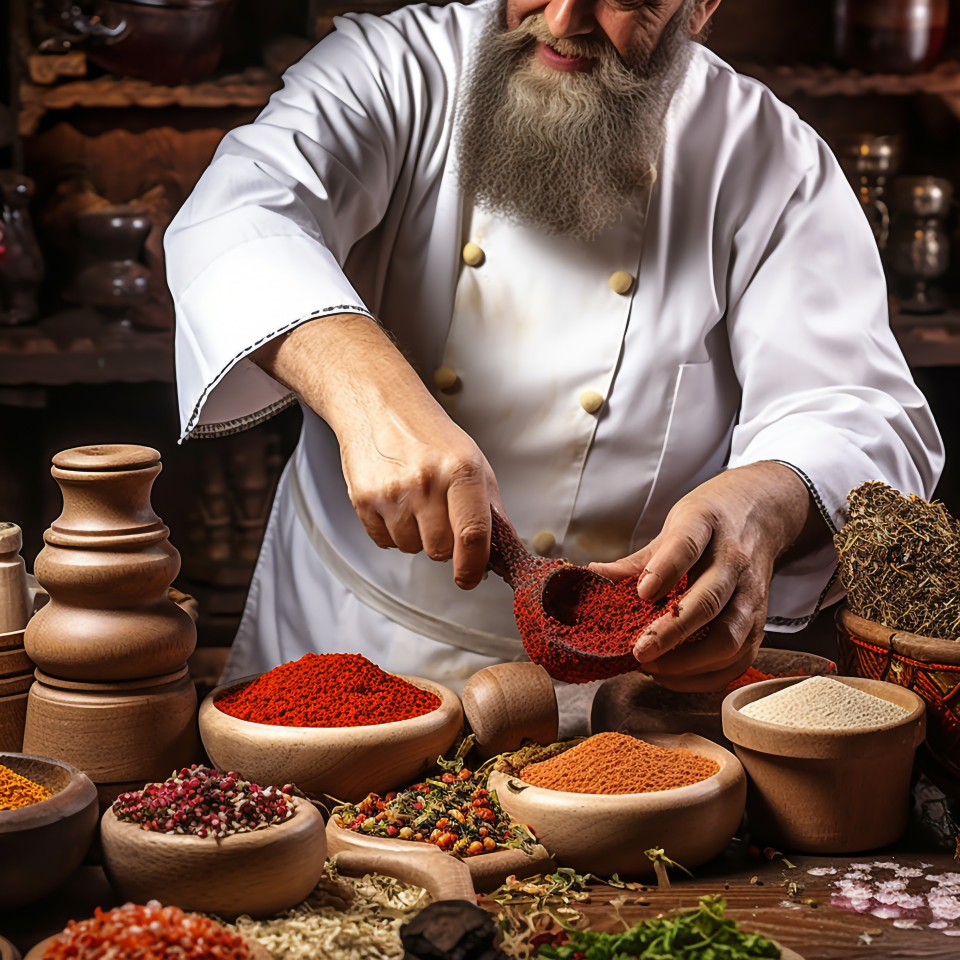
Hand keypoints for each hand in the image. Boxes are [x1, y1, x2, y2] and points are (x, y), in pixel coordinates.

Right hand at [253, 314, 500, 588]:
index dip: (473, 567)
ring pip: (411, 549)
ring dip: (416, 536)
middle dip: (444, 544)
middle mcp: (426, 482)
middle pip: (440, 550)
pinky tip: (394, 501)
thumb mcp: (472, 461)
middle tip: (440, 516)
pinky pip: (384, 542)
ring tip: (414, 502)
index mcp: (461, 470)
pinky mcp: (364, 499)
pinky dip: (392, 531)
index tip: (470, 578)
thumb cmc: (430, 435)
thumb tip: (499, 553)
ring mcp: (392, 492)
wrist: (379, 406)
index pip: (472, 535)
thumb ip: (488, 507)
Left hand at [588, 462, 819, 691]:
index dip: (665, 569)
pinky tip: (673, 676)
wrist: (762, 515)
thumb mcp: (674, 526)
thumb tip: (594, 575)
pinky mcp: (760, 623)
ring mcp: (752, 595)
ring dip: (689, 662)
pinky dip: (705, 676)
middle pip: (709, 600)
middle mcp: (734, 562)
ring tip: (652, 667)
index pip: (687, 544)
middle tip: (639, 651)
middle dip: (672, 631)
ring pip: (729, 638)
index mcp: (706, 526)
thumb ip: (637, 559)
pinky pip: (738, 660)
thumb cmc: (710, 523)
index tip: (642, 593)